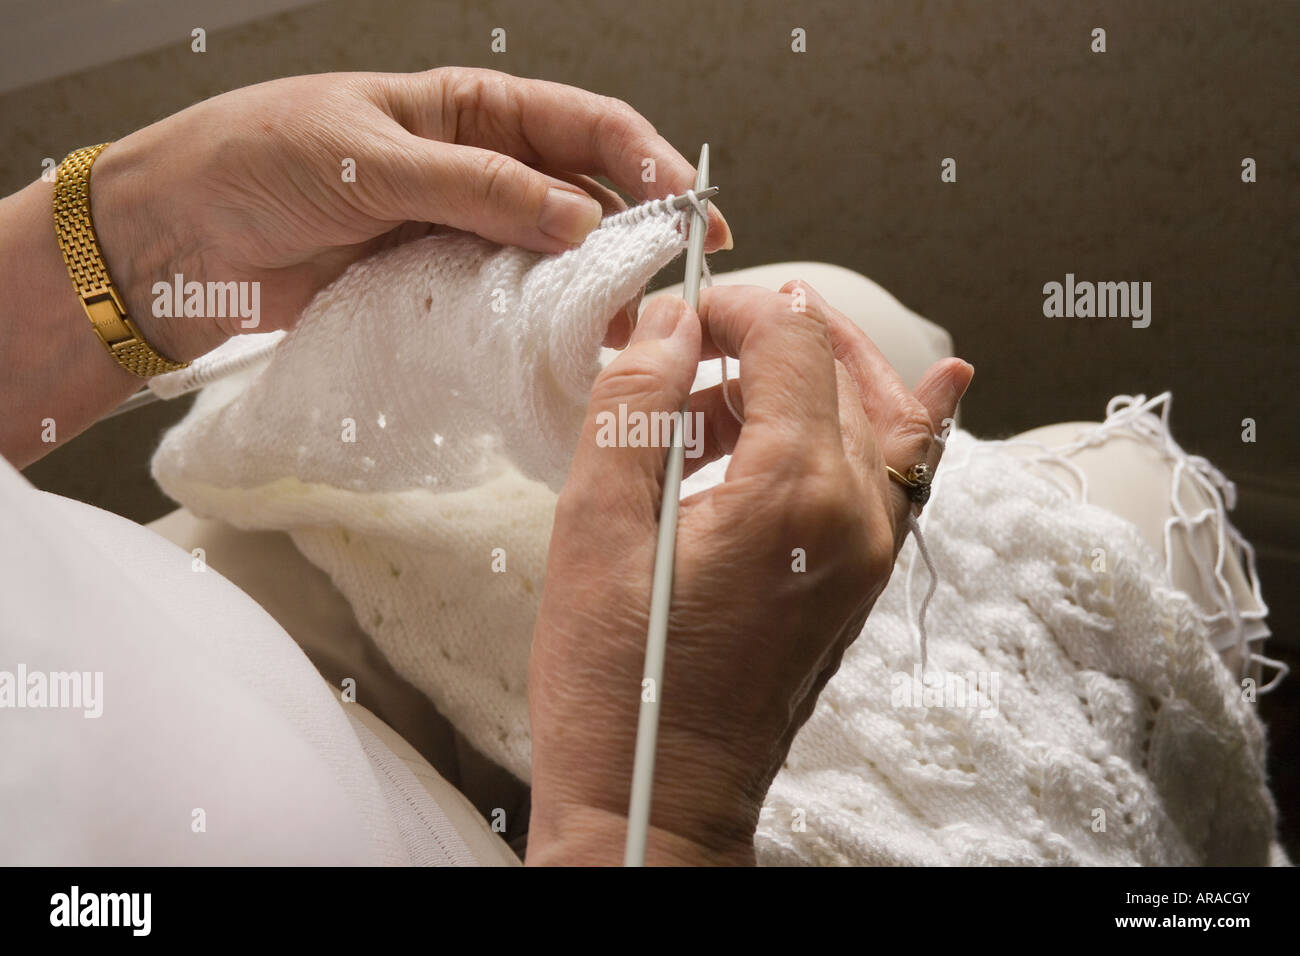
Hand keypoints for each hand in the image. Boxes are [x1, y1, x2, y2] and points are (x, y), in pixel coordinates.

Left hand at [90, 67, 731, 360]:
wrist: (174, 236)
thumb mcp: (369, 159)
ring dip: (592, 287)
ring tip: (631, 324)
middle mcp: (477, 168)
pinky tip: (562, 344)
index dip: (647, 163)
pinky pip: (504, 301)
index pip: (584, 126)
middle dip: (637, 233)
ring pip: (552, 256)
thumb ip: (476, 188)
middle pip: (584, 194)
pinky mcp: (436, 285)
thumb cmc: (254, 160)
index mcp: (469, 109)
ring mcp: (460, 231)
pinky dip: (537, 322)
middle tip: (681, 281)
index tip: (691, 212)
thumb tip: (577, 219)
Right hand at [526, 281, 972, 864]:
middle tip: (688, 344)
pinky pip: (898, 475)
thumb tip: (667, 322)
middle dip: (766, 333)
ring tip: (706, 411)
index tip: (673, 317)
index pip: (794, 338)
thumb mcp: (594, 531)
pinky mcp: (862, 580)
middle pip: (843, 365)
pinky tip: (864, 401)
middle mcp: (859, 516)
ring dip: (800, 381)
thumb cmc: (618, 689)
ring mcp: (873, 552)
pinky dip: (877, 423)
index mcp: (796, 495)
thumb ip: (634, 406)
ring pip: (876, 413)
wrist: (660, 802)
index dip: (732, 305)